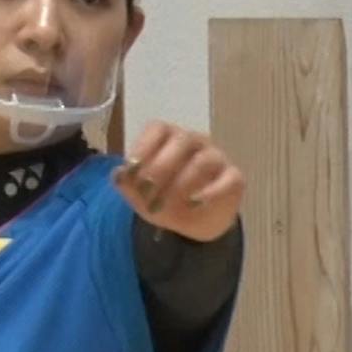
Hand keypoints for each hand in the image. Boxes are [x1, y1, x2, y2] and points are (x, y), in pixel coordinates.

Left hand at [113, 122, 243, 242]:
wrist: (194, 222)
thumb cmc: (164, 198)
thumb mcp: (139, 195)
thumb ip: (127, 184)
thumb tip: (118, 175)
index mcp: (169, 138)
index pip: (158, 129)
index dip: (144, 146)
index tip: (132, 169)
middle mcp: (194, 141)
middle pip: (181, 140)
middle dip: (161, 168)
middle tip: (148, 194)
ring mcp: (217, 157)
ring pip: (203, 161)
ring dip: (181, 185)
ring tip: (167, 207)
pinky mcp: (234, 178)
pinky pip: (229, 179)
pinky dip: (211, 192)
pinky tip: (194, 204)